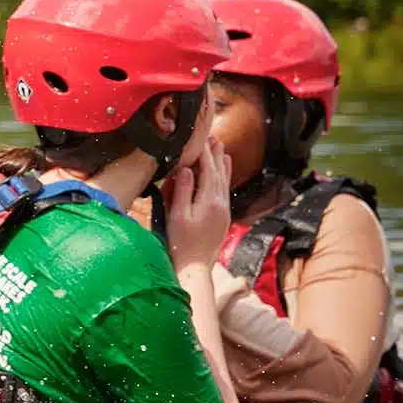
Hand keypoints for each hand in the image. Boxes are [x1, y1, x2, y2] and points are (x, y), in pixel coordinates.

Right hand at [165, 140, 231, 270]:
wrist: (195, 266)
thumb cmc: (181, 242)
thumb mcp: (177, 215)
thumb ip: (182, 190)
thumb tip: (185, 168)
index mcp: (209, 201)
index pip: (208, 170)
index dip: (204, 153)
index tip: (200, 137)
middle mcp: (221, 203)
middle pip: (219, 172)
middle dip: (215, 154)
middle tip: (213, 136)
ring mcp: (224, 210)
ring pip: (225, 181)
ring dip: (222, 163)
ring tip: (221, 148)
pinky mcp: (223, 216)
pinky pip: (225, 190)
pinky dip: (225, 176)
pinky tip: (224, 171)